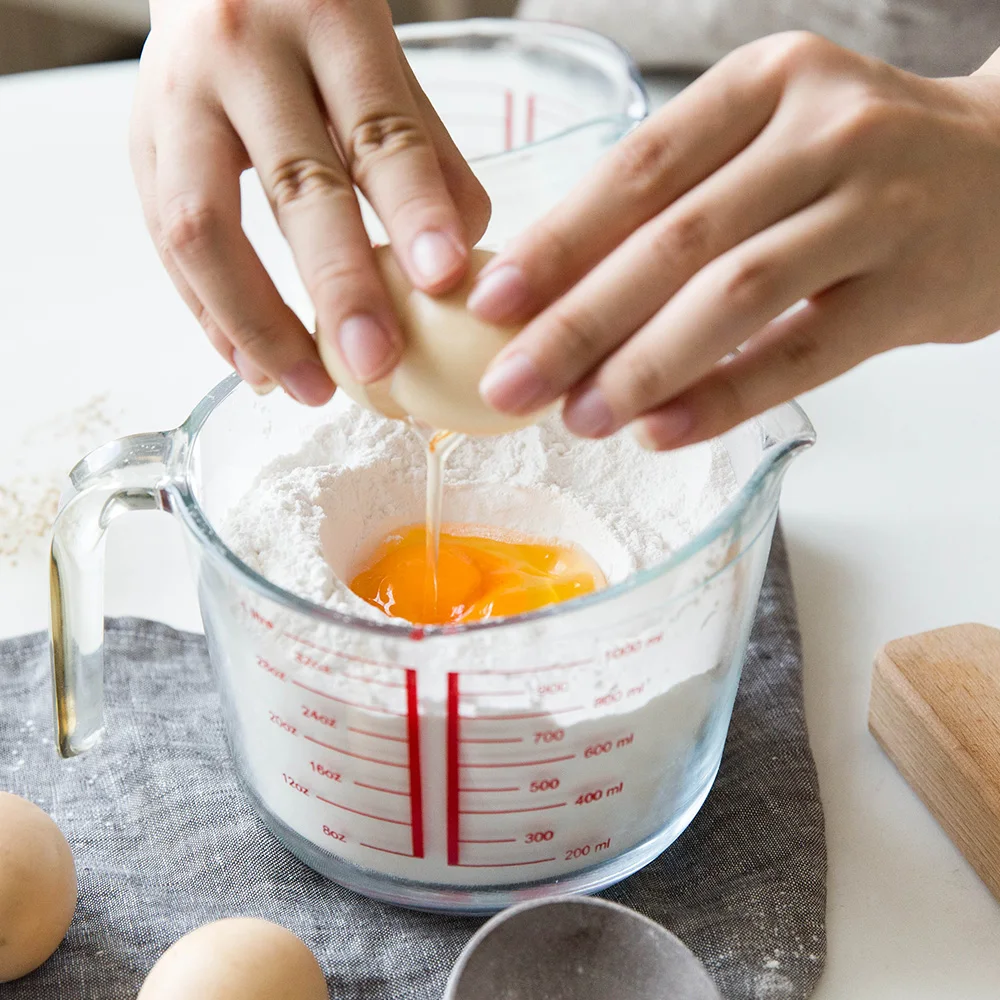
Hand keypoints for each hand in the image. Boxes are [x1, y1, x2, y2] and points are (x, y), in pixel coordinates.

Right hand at [131, 0, 489, 403]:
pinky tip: (252, 363)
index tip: (443, 284)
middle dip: (336, 287)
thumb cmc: (311, 18)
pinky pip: (166, 244)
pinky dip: (212, 315)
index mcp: (327, 18)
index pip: (378, 129)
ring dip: (256, 323)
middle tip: (375, 364)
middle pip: (292, 185)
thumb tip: (455, 268)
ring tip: (304, 387)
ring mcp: (174, 97)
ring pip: (201, 228)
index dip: (413, 210)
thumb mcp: (383, 59)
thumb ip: (426, 153)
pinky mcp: (139, 142)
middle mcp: (241, 51)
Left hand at [471, 32, 999, 448]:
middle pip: (677, 239)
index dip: (558, 242)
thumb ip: (676, 201)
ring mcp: (879, 207)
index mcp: (765, 84)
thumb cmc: (854, 166)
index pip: (639, 167)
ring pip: (739, 295)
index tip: (491, 305)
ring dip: (644, 367)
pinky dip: (725, 398)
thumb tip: (554, 294)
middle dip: (579, 322)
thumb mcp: (765, 142)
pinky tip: (661, 432)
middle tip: (511, 385)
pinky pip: (805, 355)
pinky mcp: (916, 289)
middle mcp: (824, 132)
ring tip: (579, 419)